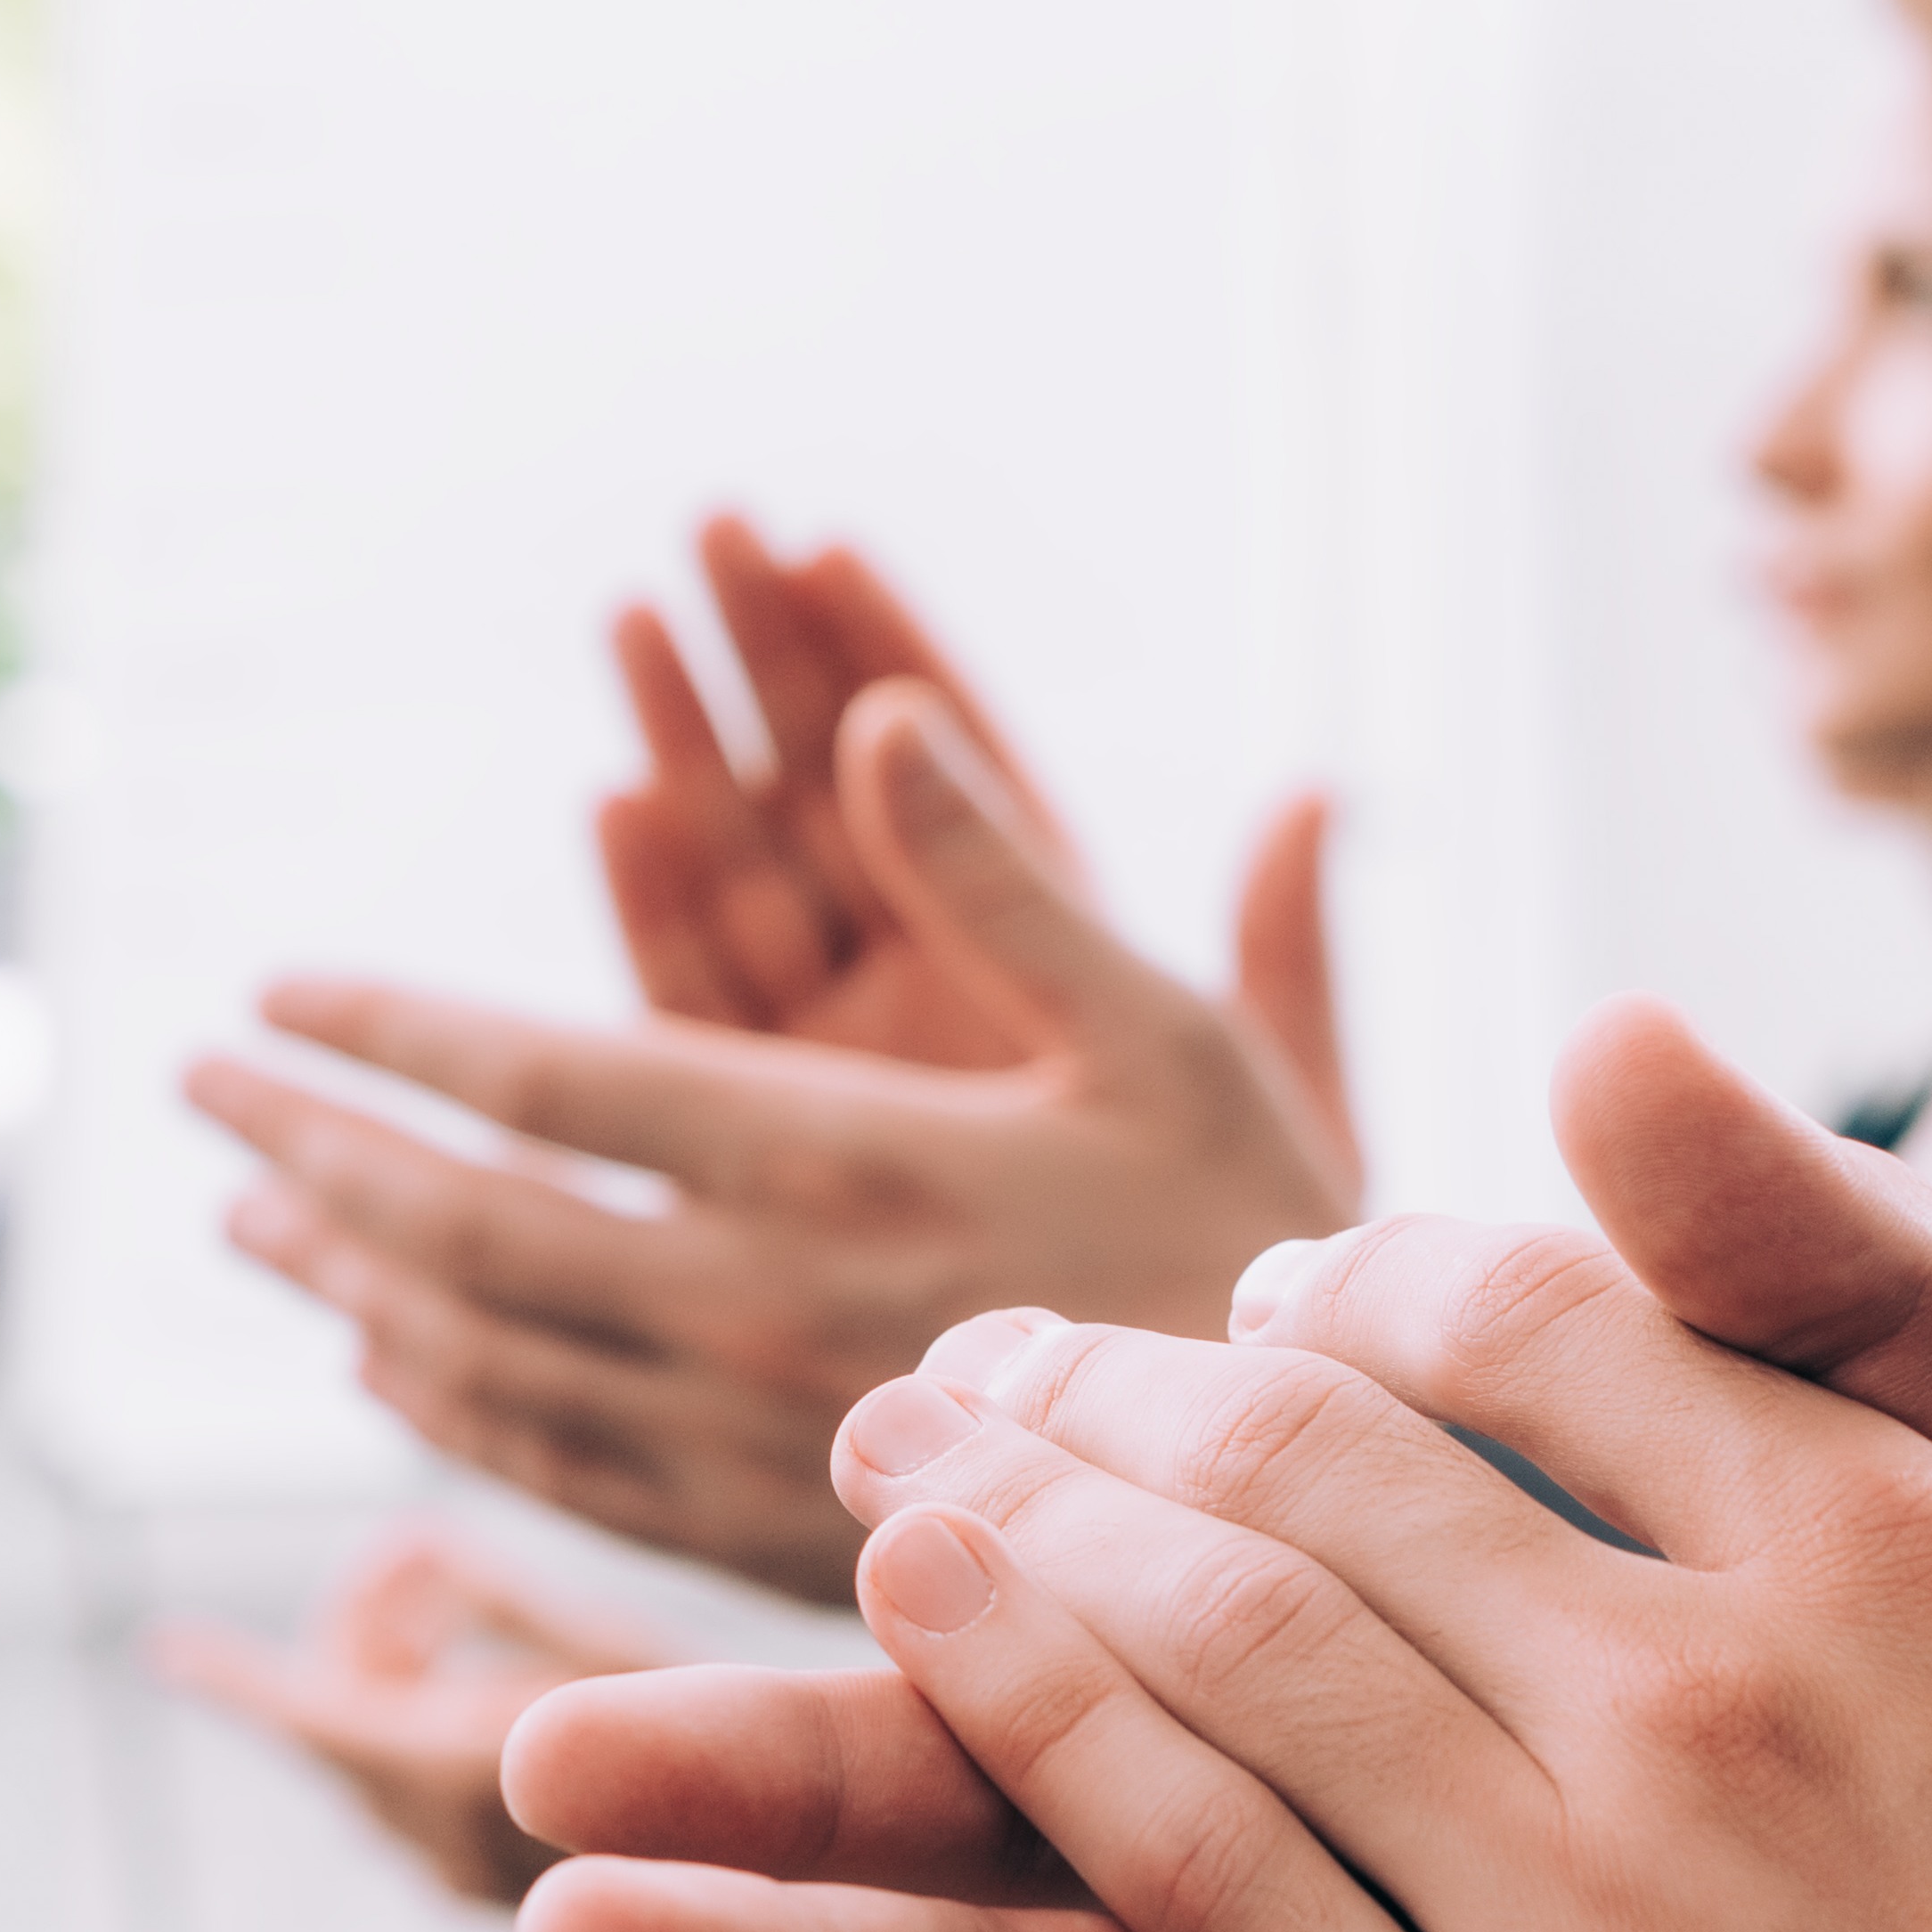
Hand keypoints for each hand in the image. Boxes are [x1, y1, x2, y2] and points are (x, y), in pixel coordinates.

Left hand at [151, 1525, 671, 1905]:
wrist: (782, 1907)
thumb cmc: (722, 1759)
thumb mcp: (609, 1643)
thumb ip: (489, 1591)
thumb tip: (410, 1540)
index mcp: (446, 1774)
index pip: (303, 1713)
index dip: (232, 1676)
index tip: (168, 1651)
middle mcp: (427, 1842)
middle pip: (340, 1711)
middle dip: (376, 1636)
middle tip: (459, 1590)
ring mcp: (450, 1879)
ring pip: (376, 1758)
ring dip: (413, 1686)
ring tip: (518, 1658)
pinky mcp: (476, 1895)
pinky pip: (418, 1801)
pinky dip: (441, 1741)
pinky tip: (531, 1724)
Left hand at [192, 684, 1362, 1604]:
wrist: (1316, 1515)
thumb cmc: (1257, 1238)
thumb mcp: (1165, 1031)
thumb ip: (1003, 877)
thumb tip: (871, 715)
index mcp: (834, 1164)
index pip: (540, 1086)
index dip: (384, 1031)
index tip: (267, 992)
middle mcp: (756, 1314)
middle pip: (463, 1225)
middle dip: (310, 1147)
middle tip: (195, 1090)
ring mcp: (747, 1447)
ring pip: (480, 1359)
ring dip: (345, 1276)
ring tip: (249, 1217)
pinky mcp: (763, 1542)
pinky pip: (550, 1471)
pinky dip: (442, 1407)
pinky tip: (382, 1361)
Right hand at [596, 518, 1355, 1181]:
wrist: (1183, 1401)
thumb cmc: (1242, 1257)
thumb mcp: (1261, 1113)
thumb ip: (1285, 950)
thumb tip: (1319, 788)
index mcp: (1028, 971)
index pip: (947, 777)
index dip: (878, 654)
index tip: (822, 532)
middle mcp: (914, 1006)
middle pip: (819, 803)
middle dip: (761, 671)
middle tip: (710, 531)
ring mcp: (823, 1067)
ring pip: (740, 877)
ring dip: (695, 740)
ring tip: (643, 611)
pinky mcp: (768, 1130)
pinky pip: (702, 995)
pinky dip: (659, 892)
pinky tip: (612, 800)